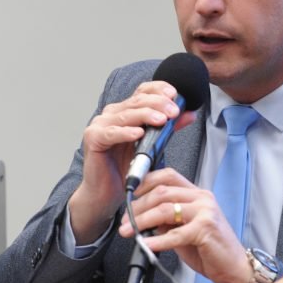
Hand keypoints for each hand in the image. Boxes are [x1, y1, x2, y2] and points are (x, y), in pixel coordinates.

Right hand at [68, 81, 196, 243]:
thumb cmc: (126, 169)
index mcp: (126, 111)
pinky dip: (125, 132)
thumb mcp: (153, 146)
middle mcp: (112, 113)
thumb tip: (189, 114)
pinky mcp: (93, 138)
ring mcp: (100, 124)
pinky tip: (138, 133)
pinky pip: (111, 133)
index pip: (142, 91)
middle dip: (158, 104)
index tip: (174, 93)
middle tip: (174, 111)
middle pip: (137, 101)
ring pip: (126, 115)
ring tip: (162, 120)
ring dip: (146, 115)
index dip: (158, 88)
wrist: (107, 193)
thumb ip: (168, 128)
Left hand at [118, 168, 251, 282]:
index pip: (168, 176)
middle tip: (125, 220)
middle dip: (138, 206)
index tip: (129, 194)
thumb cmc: (211, 248)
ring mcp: (205, 211)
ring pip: (165, 209)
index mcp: (197, 194)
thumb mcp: (185, 229)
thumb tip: (144, 218)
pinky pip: (175, 233)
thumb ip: (168, 220)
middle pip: (162, 192)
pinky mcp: (206, 229)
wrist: (234, 267)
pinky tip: (147, 244)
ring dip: (142, 221)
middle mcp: (202, 198)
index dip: (146, 182)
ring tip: (129, 231)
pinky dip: (158, 240)